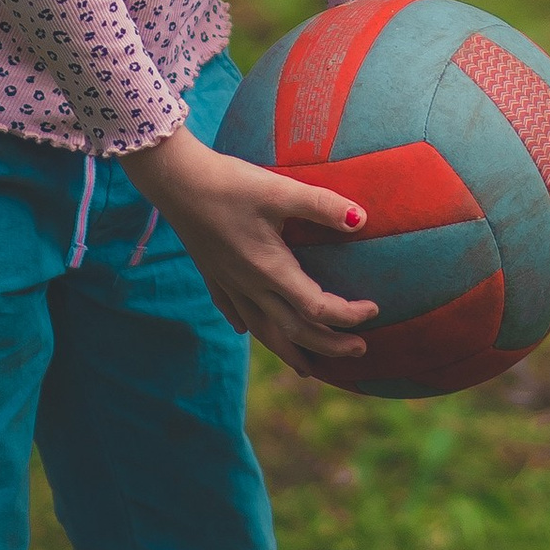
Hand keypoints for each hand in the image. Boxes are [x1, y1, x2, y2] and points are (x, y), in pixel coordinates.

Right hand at [125, 128, 378, 377]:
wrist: (175, 181)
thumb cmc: (230, 183)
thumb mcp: (280, 190)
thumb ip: (321, 205)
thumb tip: (363, 219)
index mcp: (270, 271)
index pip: (316, 308)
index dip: (348, 314)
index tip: (374, 310)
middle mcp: (250, 286)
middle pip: (293, 331)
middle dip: (328, 345)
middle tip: (360, 350)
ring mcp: (228, 283)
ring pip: (263, 330)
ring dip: (290, 350)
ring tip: (308, 368)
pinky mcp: (212, 273)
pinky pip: (233, 310)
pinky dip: (248, 326)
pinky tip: (247, 331)